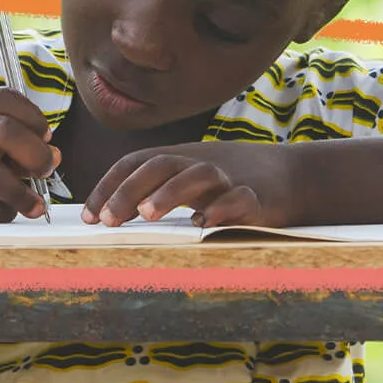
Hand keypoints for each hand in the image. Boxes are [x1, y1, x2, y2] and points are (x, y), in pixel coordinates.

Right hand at [0, 88, 58, 221]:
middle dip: (35, 152)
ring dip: (21, 193)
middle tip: (47, 169)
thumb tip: (55, 157)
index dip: (33, 115)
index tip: (46, 136)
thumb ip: (19, 148)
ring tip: (36, 206)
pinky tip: (4, 213)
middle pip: (6, 131)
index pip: (5, 99)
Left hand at [85, 141, 300, 227]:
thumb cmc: (233, 182)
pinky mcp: (257, 197)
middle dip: (129, 190)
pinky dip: (221, 209)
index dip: (109, 186)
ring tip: (147, 216)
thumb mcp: (192, 178)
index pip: (135, 162)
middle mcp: (200, 163)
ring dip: (169, 193)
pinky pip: (238, 199)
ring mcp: (229, 178)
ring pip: (197, 175)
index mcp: (180, 158)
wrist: (294, 176)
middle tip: (107, 220)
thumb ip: (158, 189)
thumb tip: (108, 213)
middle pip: (160, 165)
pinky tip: (203, 224)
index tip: (88, 215)